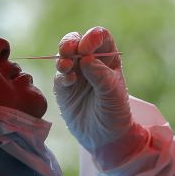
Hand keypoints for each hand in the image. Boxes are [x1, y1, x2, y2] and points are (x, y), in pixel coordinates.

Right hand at [53, 27, 145, 164]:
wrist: (105, 138)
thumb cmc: (115, 113)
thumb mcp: (113, 94)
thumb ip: (101, 75)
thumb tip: (85, 59)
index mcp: (108, 58)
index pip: (100, 37)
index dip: (92, 37)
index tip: (87, 48)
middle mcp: (90, 62)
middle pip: (77, 41)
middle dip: (71, 42)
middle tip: (69, 50)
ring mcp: (75, 73)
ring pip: (64, 55)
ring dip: (63, 56)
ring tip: (66, 66)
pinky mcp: (63, 87)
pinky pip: (59, 75)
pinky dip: (62, 75)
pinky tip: (68, 81)